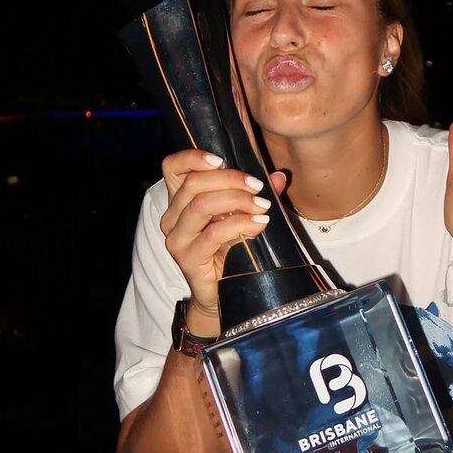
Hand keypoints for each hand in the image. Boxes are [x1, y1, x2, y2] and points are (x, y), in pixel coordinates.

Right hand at [159, 150, 285, 314]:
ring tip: (262, 206)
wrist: (221, 294)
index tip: (222, 159)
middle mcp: (173, 217)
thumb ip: (256, 195)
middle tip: (258, 187)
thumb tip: (279, 176)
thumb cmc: (230, 252)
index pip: (172, 167)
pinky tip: (259, 224)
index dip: (193, 157)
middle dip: (230, 179)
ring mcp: (177, 238)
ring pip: (201, 205)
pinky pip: (213, 233)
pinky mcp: (188, 258)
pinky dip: (240, 224)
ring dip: (237, 200)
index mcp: (180, 201)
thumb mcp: (243, 217)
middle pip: (193, 183)